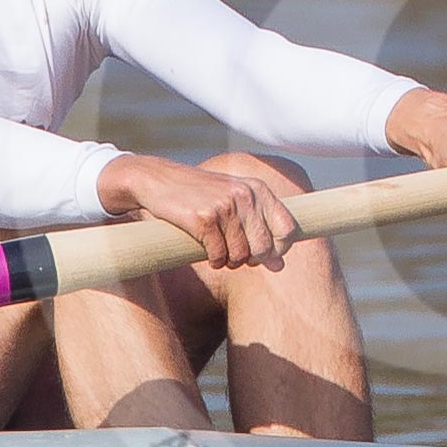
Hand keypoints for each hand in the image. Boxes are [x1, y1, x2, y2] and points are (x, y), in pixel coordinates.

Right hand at [97, 154, 296, 269]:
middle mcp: (244, 195)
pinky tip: (207, 253)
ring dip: (230, 261)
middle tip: (236, 256)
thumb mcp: (236, 203)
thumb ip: (260, 230)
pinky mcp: (203, 219)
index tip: (262, 254)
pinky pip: (218, 256)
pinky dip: (214, 261)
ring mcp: (224, 206)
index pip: (288, 229)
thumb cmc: (201, 195)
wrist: (158, 180)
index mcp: (258, 189)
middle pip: (264, 247)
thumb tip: (280, 267)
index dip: (278, 249)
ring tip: (220, 252)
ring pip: (241, 255)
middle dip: (252, 259)